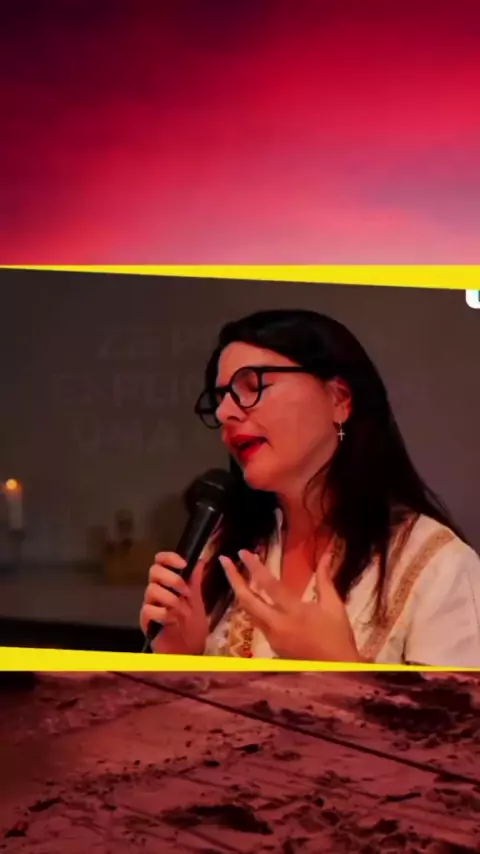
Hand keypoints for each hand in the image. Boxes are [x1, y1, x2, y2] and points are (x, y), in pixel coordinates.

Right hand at [140, 552, 208, 655]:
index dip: (169, 558)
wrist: (190, 651)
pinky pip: (148, 609)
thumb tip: (200, 560)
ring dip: (171, 598)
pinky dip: (163, 613)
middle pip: (153, 571)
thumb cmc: (193, 626)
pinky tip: (172, 621)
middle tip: (185, 591)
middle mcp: (157, 591)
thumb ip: (196, 582)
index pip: (161, 561)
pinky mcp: (146, 621)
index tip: (183, 564)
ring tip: (182, 610)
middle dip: (172, 578)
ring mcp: (150, 605)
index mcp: (169, 583)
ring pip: (151, 589)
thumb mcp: (198, 601)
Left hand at [219, 549, 360, 661]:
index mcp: (295, 612)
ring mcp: (272, 637)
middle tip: (225, 561)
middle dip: (233, 579)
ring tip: (235, 575)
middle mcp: (278, 625)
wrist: (336, 672)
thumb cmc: (338, 637)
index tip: (243, 552)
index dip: (255, 567)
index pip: (270, 586)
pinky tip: (252, 596)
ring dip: (241, 592)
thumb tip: (327, 555)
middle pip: (247, 600)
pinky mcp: (272, 646)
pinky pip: (257, 621)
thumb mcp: (334, 605)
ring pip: (248, 612)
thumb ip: (325, 579)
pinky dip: (252, 606)